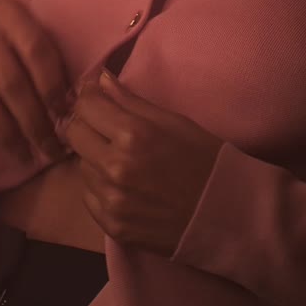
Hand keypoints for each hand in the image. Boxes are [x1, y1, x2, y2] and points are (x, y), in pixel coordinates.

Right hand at [0, 0, 68, 160]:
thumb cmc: (8, 42)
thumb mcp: (29, 39)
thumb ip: (48, 65)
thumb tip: (71, 109)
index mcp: (10, 12)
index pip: (36, 52)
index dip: (52, 87)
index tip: (64, 115)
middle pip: (10, 81)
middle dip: (33, 120)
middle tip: (49, 147)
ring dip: (7, 132)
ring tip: (25, 153)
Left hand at [64, 71, 223, 255]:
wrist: (231, 217)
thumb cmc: (207, 161)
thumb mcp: (175, 122)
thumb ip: (131, 101)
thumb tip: (98, 79)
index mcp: (133, 135)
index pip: (85, 105)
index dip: (90, 99)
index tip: (98, 99)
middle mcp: (115, 167)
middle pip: (74, 134)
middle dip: (87, 126)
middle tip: (106, 129)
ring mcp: (111, 200)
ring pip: (81, 167)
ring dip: (94, 159)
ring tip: (123, 162)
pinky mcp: (112, 226)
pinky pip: (89, 197)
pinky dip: (100, 189)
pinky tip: (125, 188)